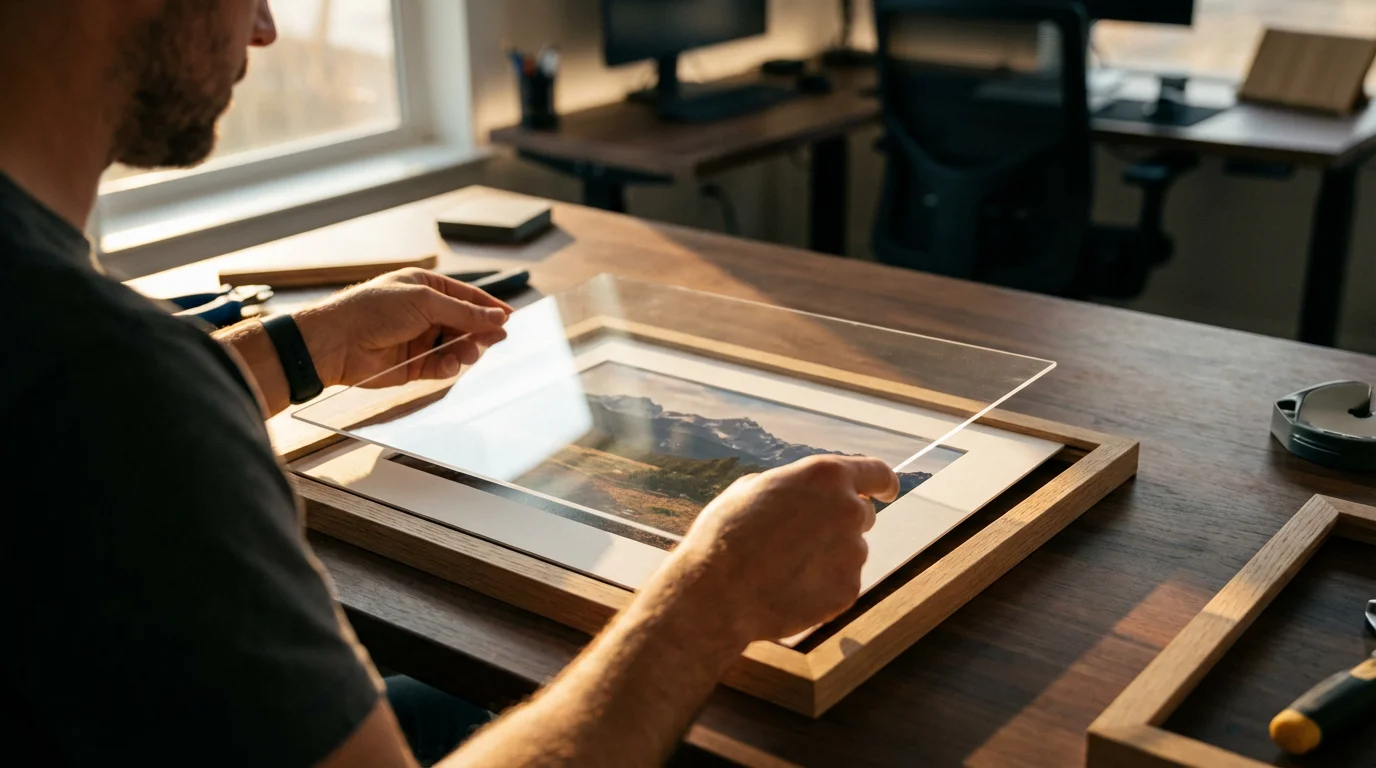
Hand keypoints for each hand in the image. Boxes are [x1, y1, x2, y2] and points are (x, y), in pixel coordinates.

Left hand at [293, 268, 512, 388]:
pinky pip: (441, 366)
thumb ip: (464, 313)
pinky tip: (447, 365)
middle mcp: (424, 312)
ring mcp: (420, 339)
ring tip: (468, 353)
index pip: (467, 297)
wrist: (337, 343)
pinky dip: (448, 366)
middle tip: (496, 339)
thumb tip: (497, 317)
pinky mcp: (414, 364)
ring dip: (465, 350)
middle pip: (465, 323)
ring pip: (457, 347)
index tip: (510, 318)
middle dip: (480, 332)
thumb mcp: (424, 302)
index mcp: (425, 287)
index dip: (489, 308)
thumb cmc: (373, 310)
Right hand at [664, 455, 899, 642]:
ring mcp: (852, 552)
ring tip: (783, 567)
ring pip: (850, 551)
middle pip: (862, 514)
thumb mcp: (752, 489)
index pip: (877, 473)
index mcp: (826, 476)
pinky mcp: (848, 589)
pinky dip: (822, 585)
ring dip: (828, 555)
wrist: (718, 592)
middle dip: (840, 523)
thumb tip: (800, 496)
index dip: (884, 483)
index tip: (887, 491)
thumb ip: (791, 487)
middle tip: (802, 538)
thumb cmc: (726, 534)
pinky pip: (841, 582)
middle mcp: (848, 510)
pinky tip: (788, 588)